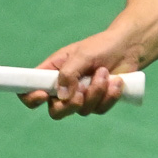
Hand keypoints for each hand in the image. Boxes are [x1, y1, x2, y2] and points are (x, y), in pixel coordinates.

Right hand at [18, 27, 141, 119]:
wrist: (128, 48)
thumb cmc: (101, 46)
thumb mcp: (82, 54)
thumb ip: (69, 73)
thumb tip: (62, 96)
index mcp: (52, 72)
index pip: (29, 89)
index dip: (31, 97)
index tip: (44, 95)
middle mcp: (64, 88)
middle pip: (55, 111)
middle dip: (69, 105)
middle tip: (81, 93)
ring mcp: (81, 97)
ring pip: (81, 110)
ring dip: (95, 92)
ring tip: (104, 72)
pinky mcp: (98, 102)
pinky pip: (99, 109)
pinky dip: (109, 96)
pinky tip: (116, 81)